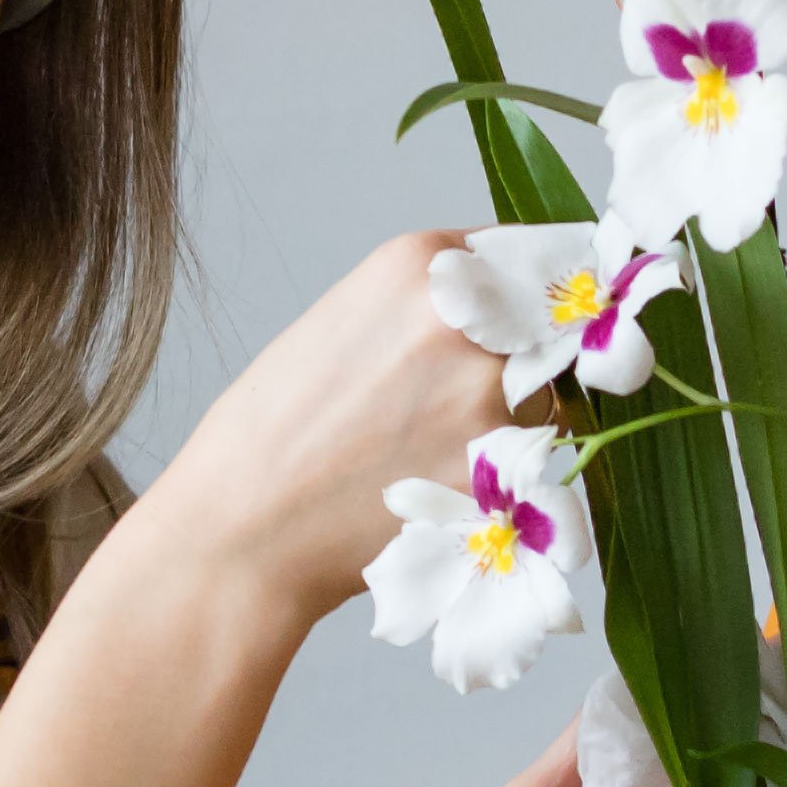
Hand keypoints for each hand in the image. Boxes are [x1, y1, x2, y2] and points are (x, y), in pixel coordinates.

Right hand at [142, 230, 513, 644]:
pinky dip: (500, 476)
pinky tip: (433, 487)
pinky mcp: (500, 470)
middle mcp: (463, 319)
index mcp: (417, 264)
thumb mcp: (343, 324)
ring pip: (544, 398)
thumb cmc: (271, 432)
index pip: (525, 255)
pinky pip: (533, 462)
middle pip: (542, 328)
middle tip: (450, 402)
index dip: (529, 292)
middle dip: (519, 358)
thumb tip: (502, 313)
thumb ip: (426, 306)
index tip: (531, 314)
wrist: (242, 531)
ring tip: (423, 452)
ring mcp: (487, 395)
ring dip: (510, 419)